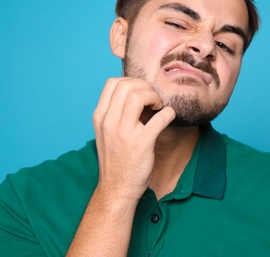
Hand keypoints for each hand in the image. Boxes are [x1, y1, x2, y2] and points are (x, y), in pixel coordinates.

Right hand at [92, 77, 175, 200]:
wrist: (117, 188)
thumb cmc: (116, 159)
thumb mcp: (107, 132)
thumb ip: (116, 113)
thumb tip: (138, 94)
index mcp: (100, 117)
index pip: (112, 83)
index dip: (131, 81)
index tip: (141, 91)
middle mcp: (109, 122)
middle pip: (126, 85)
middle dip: (145, 86)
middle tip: (153, 99)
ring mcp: (124, 133)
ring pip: (138, 97)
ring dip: (154, 97)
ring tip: (159, 107)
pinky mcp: (141, 144)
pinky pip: (159, 119)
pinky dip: (168, 113)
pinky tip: (169, 116)